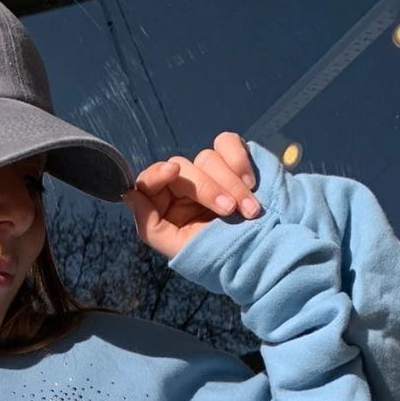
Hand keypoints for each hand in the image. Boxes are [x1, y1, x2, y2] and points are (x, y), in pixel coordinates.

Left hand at [122, 132, 261, 259]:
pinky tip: (252, 184)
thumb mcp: (183, 250)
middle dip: (209, 189)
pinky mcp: (234, 161)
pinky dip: (238, 160)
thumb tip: (129, 195)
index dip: (158, 172)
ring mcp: (212, 174)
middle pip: (183, 169)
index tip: (172, 171)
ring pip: (208, 158)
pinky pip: (228, 143)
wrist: (270, 252)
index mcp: (169, 209)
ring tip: (251, 211)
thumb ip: (151, 227)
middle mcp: (187, 189)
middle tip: (229, 211)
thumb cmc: (225, 257)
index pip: (150, 181)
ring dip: (231, 184)